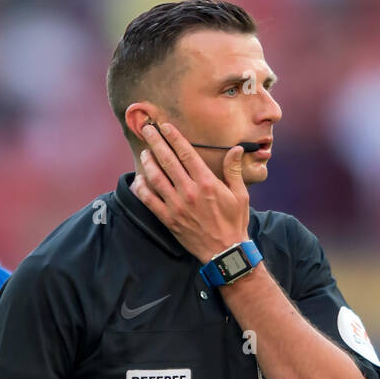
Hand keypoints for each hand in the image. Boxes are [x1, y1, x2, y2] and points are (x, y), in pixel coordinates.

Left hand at [132, 121, 250, 263]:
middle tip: (146, 130)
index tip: (165, 126)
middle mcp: (189, 192)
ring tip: (144, 152)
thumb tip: (237, 149)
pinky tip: (139, 180)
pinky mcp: (169, 220)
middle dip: (155, 142)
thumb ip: (234, 170)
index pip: (186, 153)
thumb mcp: (240, 194)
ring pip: (156, 178)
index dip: (174, 137)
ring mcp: (177, 206)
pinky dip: (142, 189)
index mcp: (207, 182)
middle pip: (167, 161)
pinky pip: (150, 201)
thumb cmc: (234, 222)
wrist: (225, 252)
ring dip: (148, 162)